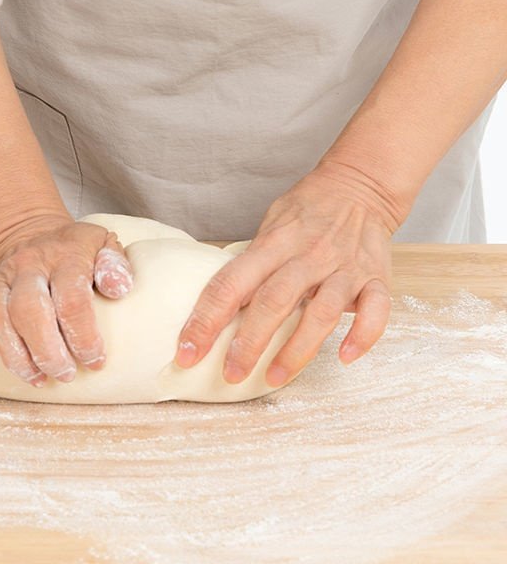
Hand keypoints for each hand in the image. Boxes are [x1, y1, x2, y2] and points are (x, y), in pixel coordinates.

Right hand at [0, 214, 133, 386]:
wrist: (31, 231)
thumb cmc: (75, 250)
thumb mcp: (103, 245)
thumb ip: (115, 264)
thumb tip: (119, 288)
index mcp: (65, 254)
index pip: (71, 297)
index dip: (83, 335)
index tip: (95, 360)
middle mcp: (28, 265)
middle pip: (29, 310)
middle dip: (48, 351)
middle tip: (65, 373)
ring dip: (16, 356)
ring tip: (38, 378)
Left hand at [174, 160, 400, 386]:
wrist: (360, 186)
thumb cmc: (307, 211)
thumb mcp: (271, 224)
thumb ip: (251, 262)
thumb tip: (218, 302)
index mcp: (273, 243)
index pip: (231, 284)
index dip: (206, 319)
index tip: (187, 351)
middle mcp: (307, 255)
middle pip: (273, 302)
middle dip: (248, 343)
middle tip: (230, 374)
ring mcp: (344, 268)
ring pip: (320, 313)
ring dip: (296, 350)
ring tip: (274, 378)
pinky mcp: (377, 278)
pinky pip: (377, 310)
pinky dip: (363, 334)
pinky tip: (345, 356)